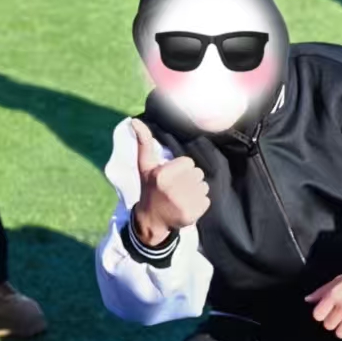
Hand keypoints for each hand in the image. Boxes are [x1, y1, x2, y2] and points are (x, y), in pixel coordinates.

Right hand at [130, 119, 208, 245]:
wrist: (151, 220)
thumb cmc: (150, 188)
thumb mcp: (145, 166)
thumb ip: (144, 142)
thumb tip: (135, 120)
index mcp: (162, 175)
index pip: (189, 162)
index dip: (181, 168)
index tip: (171, 176)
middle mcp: (172, 189)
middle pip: (198, 173)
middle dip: (189, 179)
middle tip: (176, 187)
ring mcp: (182, 204)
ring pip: (204, 187)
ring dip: (195, 191)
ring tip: (181, 197)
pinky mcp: (191, 215)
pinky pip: (206, 201)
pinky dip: (200, 203)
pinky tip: (186, 206)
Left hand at [304, 264, 341, 340]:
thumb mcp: (339, 279)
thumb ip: (322, 291)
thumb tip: (308, 300)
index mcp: (335, 295)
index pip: (318, 315)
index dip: (321, 313)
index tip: (327, 310)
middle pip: (328, 325)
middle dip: (333, 320)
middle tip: (340, 314)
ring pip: (340, 334)